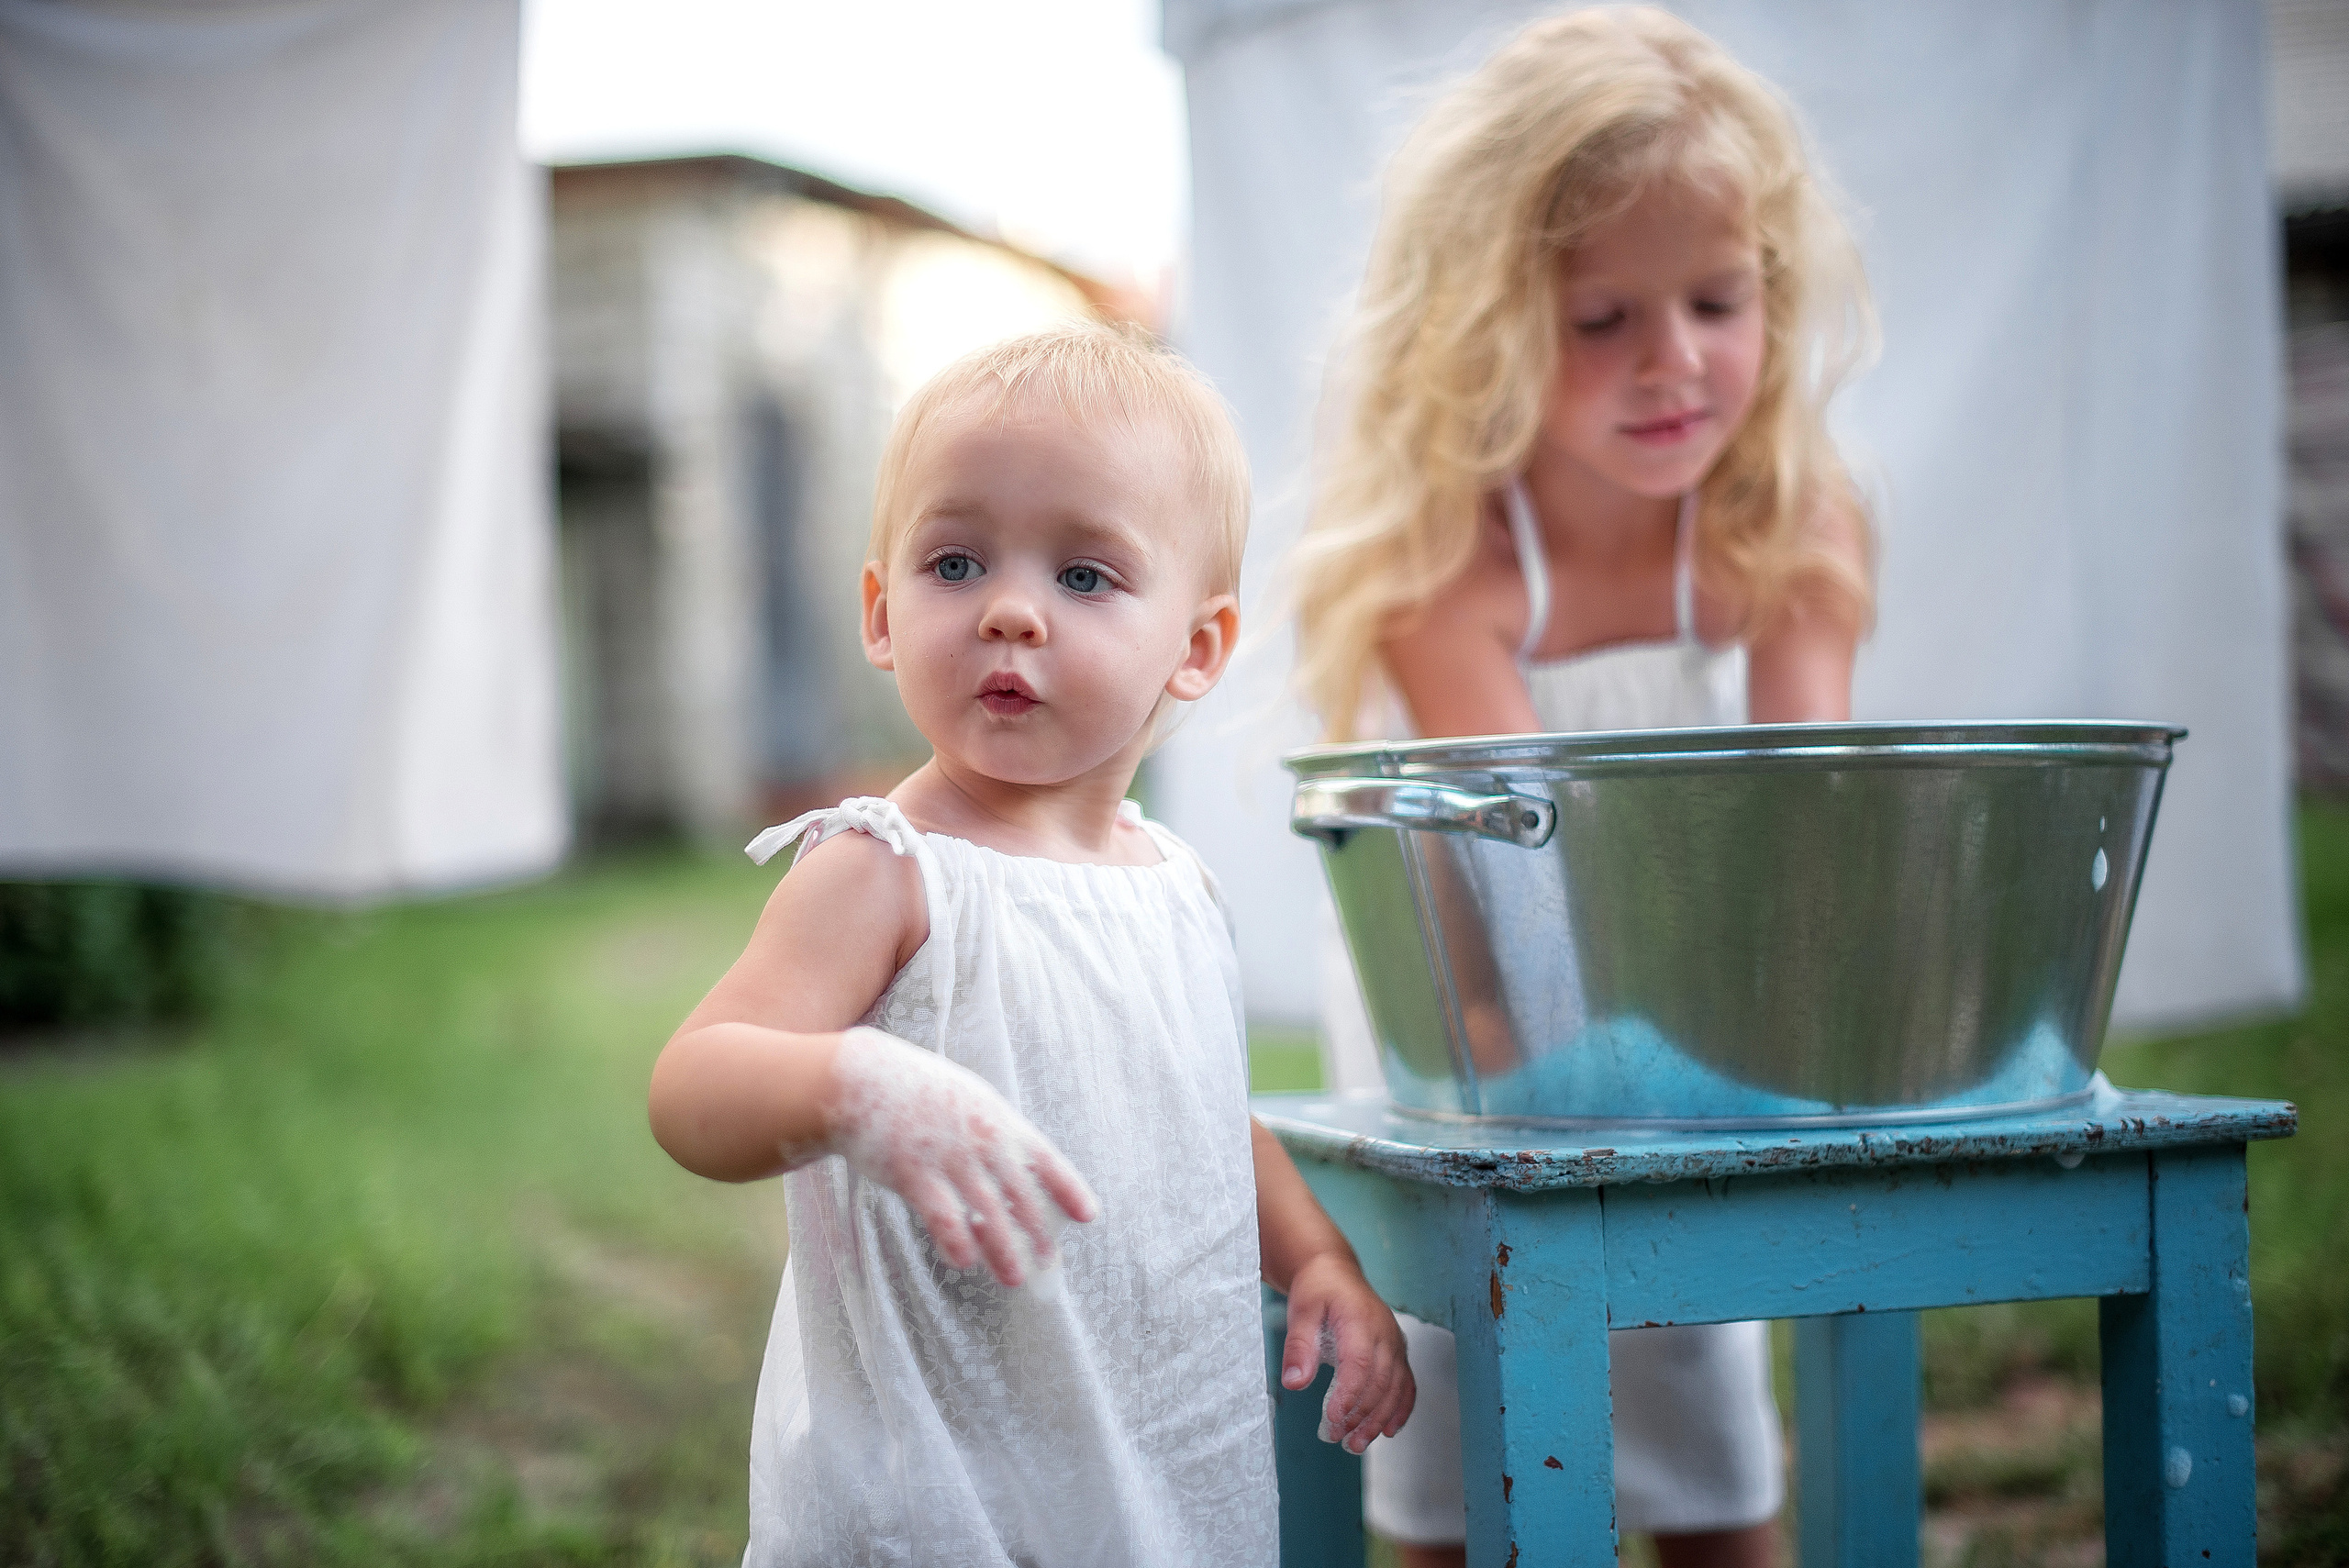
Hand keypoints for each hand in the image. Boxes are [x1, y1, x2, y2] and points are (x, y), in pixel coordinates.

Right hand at [825, 1026, 1098, 1286]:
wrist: (860, 1078)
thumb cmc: (917, 1091)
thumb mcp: (969, 1100)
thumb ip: (995, 1131)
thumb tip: (1020, 1165)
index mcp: (998, 1119)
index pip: (1045, 1159)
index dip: (1069, 1189)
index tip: (1089, 1217)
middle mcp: (981, 1139)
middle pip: (1022, 1196)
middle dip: (1039, 1233)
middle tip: (1050, 1264)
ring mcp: (948, 1157)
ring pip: (988, 1214)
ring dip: (1004, 1251)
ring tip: (1014, 1278)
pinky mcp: (912, 1173)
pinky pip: (943, 1218)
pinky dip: (957, 1243)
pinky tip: (963, 1262)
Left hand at [1278, 1251, 1414, 1453]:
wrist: (1336, 1272)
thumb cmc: (1318, 1290)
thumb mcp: (1301, 1311)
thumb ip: (1299, 1346)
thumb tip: (1295, 1383)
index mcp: (1360, 1320)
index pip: (1359, 1364)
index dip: (1349, 1395)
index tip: (1333, 1420)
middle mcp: (1384, 1333)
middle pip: (1380, 1382)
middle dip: (1361, 1415)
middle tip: (1339, 1438)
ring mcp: (1394, 1343)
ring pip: (1395, 1388)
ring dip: (1378, 1419)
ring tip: (1357, 1444)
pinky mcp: (1397, 1351)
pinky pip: (1406, 1383)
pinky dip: (1400, 1409)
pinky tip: (1388, 1430)